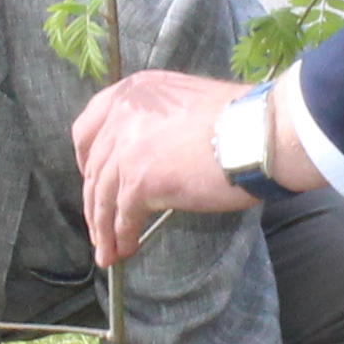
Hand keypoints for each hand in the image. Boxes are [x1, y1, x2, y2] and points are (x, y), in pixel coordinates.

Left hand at [72, 69, 259, 264]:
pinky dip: (121, 236)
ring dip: (103, 228)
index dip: (85, 159)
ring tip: (108, 251)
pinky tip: (126, 249)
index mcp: (133, 92)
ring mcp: (126, 148)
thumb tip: (150, 158)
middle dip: (94, 202)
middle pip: (94, 168)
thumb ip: (157, 123)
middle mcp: (122, 114)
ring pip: (102, 196)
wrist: (258, 133)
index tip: (90, 179)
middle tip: (99, 226)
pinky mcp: (139, 181)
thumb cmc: (240, 120)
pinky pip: (122, 216)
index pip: (88, 128)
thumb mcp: (184, 104)